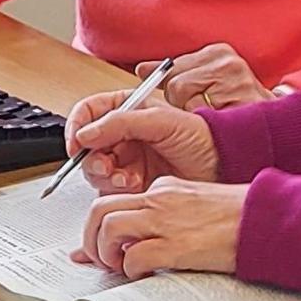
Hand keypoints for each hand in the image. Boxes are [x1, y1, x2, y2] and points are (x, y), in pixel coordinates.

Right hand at [65, 90, 219, 193]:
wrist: (223, 165)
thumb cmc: (202, 136)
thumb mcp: (161, 120)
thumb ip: (120, 122)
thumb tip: (86, 133)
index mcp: (127, 109)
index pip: (88, 112)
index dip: (77, 126)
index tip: (77, 143)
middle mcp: (123, 134)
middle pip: (87, 145)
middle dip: (92, 158)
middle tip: (106, 166)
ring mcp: (126, 160)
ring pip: (95, 169)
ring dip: (105, 176)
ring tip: (125, 178)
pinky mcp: (131, 184)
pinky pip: (109, 190)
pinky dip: (116, 190)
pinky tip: (134, 186)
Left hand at [73, 177, 245, 277]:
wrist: (266, 221)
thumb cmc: (238, 218)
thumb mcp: (195, 208)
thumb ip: (163, 218)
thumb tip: (134, 239)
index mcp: (164, 189)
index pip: (116, 201)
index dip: (100, 227)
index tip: (96, 246)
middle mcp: (159, 200)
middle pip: (100, 209)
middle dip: (90, 238)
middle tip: (98, 258)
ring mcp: (165, 221)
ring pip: (108, 228)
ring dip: (104, 252)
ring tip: (118, 267)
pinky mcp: (175, 246)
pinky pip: (134, 256)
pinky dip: (130, 269)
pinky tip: (143, 275)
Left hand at [136, 43, 272, 110]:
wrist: (273, 130)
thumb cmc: (237, 110)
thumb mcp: (205, 85)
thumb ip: (174, 75)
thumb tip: (141, 69)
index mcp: (218, 52)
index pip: (172, 68)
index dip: (172, 89)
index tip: (183, 101)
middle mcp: (226, 60)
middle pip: (174, 81)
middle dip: (181, 102)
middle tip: (204, 111)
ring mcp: (234, 77)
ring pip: (181, 93)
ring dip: (191, 113)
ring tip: (213, 116)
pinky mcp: (238, 96)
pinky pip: (196, 111)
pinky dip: (203, 122)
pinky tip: (220, 122)